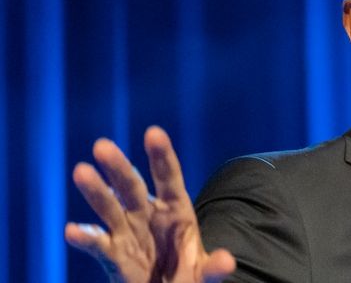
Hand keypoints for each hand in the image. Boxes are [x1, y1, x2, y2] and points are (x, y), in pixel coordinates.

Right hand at [65, 126, 235, 281]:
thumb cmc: (189, 275)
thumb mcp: (204, 272)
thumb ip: (213, 268)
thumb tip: (226, 262)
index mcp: (176, 209)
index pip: (168, 178)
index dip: (161, 156)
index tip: (153, 133)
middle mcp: (149, 214)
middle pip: (132, 187)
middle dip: (118, 166)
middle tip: (102, 146)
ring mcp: (128, 232)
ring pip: (110, 207)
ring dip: (96, 191)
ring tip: (81, 172)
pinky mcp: (113, 255)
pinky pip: (98, 244)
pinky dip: (85, 238)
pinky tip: (73, 230)